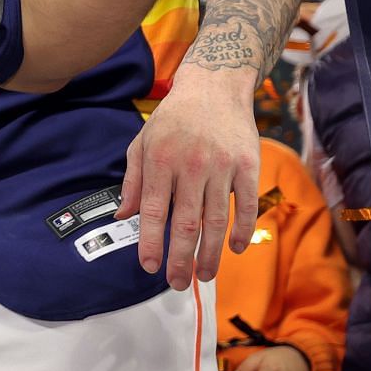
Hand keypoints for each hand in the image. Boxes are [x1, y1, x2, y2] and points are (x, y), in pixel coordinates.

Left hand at [118, 66, 259, 288]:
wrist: (213, 88)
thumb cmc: (172, 119)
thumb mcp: (142, 144)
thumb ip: (133, 182)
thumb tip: (122, 216)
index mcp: (159, 162)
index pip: (153, 212)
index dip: (151, 243)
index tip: (149, 267)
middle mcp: (190, 166)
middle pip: (186, 223)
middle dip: (181, 259)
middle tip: (177, 283)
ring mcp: (222, 166)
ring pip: (216, 220)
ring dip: (211, 253)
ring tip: (205, 275)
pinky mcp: (248, 165)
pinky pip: (247, 205)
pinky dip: (243, 230)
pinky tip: (235, 248)